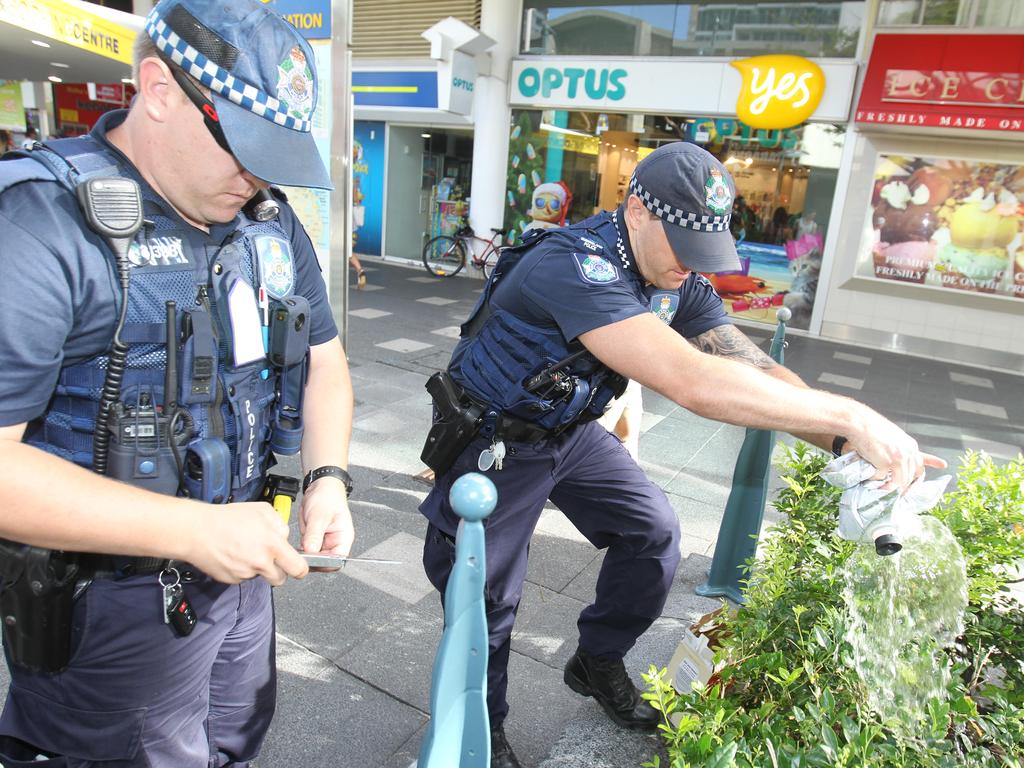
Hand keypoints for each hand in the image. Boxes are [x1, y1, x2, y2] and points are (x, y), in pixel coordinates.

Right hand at [180, 501, 308, 585]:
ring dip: (257, 567)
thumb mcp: (262, 510)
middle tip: (269, 558)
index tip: (299, 566)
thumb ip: (280, 525)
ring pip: (260, 576)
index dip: (301, 569)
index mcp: (272, 545)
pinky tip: (233, 554)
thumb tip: (285, 537)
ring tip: (244, 549)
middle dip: (278, 571)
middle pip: (280, 579)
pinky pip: (243, 577)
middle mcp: (260, 563)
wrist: (196, 531)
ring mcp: (245, 574)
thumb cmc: (226, 518)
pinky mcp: (231, 580)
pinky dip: (241, 569)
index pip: (298, 569)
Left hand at [300, 476, 353, 563]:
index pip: (338, 559)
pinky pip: (306, 549)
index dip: (326, 563)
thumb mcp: (320, 516)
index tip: (313, 560)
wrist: (319, 486)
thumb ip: (315, 534)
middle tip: (302, 555)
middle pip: (325, 560)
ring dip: (305, 555)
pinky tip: (295, 545)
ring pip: (314, 557)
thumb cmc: (327, 497)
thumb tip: (311, 551)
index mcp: (343, 537)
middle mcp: (334, 541)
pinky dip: (300, 549)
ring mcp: (323, 541)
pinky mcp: (312, 538)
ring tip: (297, 549)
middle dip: (313, 560)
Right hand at [848, 409, 946, 491]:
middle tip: (892, 492)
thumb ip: (899, 449)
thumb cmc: (872, 428)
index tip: (909, 488)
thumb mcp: (892, 437)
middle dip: (901, 487)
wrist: (859, 423)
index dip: (914, 479)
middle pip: (909, 477)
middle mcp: (908, 453)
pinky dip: (874, 480)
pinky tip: (869, 477)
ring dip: (889, 488)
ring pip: (898, 482)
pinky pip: (881, 478)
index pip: (919, 467)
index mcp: (911, 446)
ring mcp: (898, 458)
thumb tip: (897, 464)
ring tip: (881, 490)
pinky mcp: (886, 463)